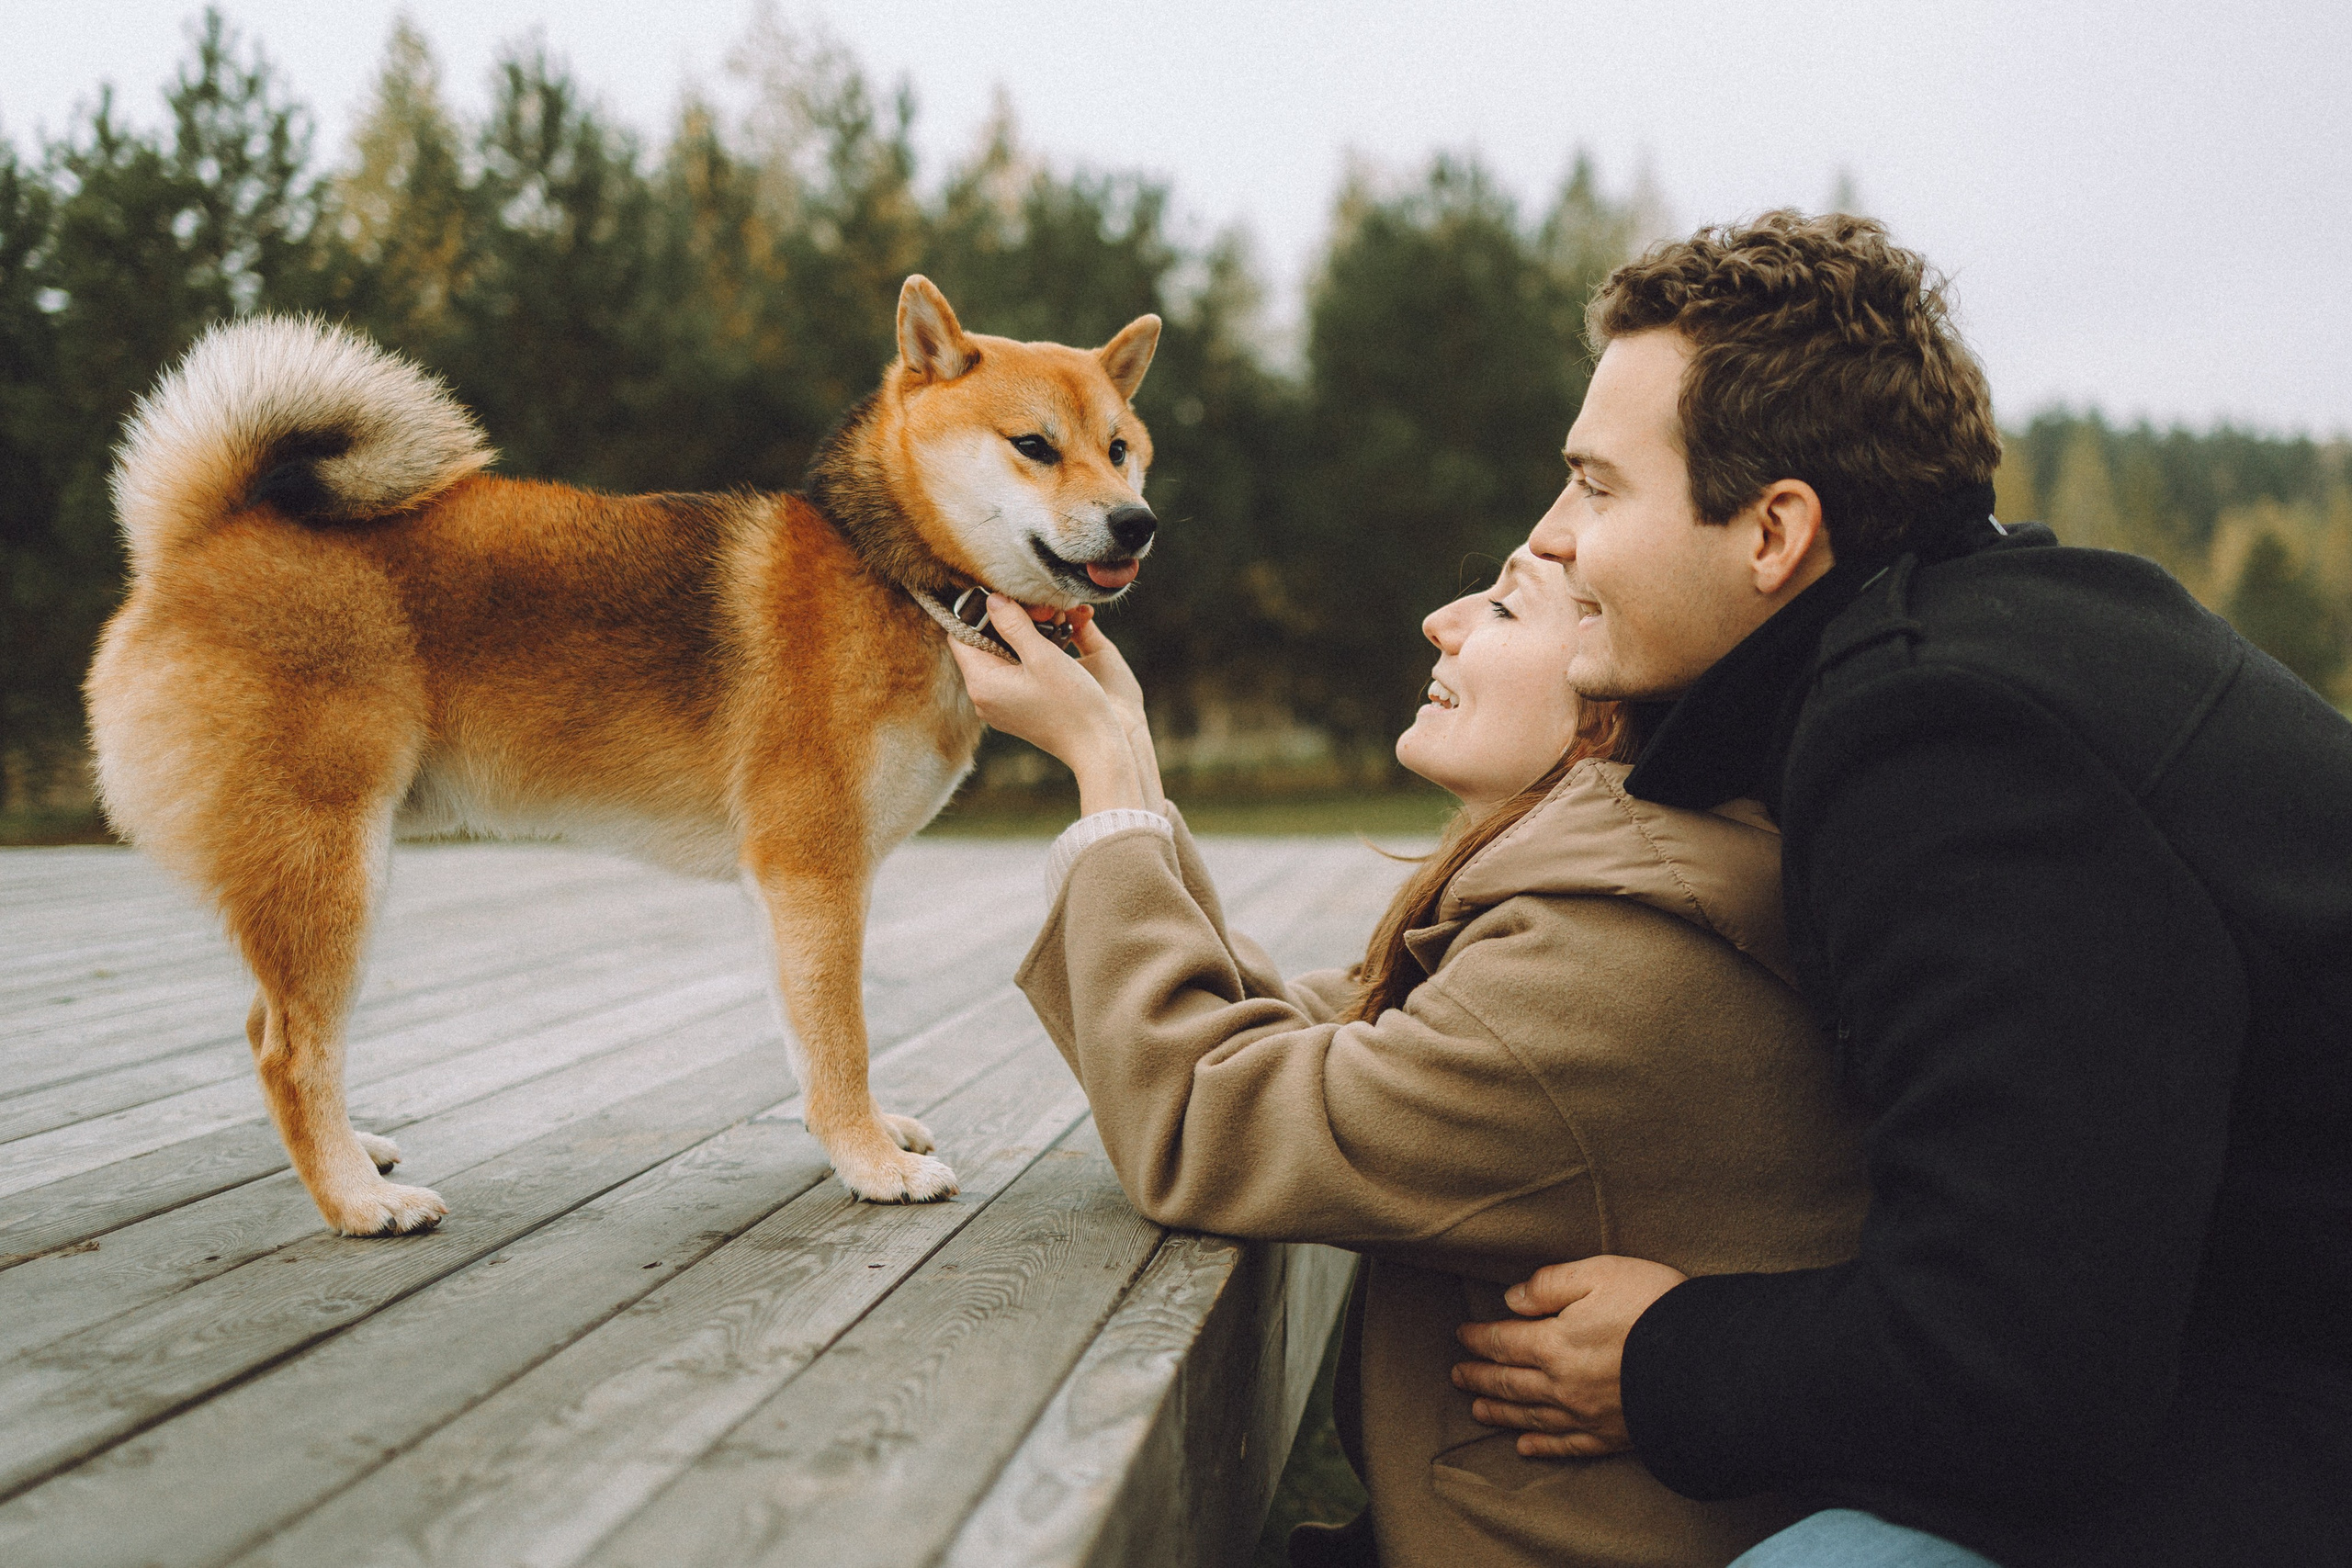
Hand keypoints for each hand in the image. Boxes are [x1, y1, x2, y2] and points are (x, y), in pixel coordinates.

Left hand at [947, 595, 1152, 812]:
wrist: (1095, 748)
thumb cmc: (1073, 704)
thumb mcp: (1043, 656)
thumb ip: (1013, 624)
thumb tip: (992, 599)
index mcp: (982, 683)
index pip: (959, 635)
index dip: (977, 612)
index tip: (1005, 598)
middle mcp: (983, 697)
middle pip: (979, 645)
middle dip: (1005, 622)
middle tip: (1037, 610)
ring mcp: (999, 706)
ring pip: (998, 658)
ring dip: (1019, 637)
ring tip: (1050, 624)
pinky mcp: (1015, 710)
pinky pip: (1011, 674)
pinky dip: (1026, 656)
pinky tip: (1052, 647)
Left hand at [1451, 1255, 1686, 1457]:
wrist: (1708, 1364)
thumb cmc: (1655, 1308)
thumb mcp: (1600, 1273)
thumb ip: (1551, 1284)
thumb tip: (1513, 1300)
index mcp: (1555, 1342)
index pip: (1503, 1342)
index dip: (1479, 1338)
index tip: (1462, 1334)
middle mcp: (1562, 1385)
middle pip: (1509, 1382)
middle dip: (1479, 1377)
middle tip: (1456, 1375)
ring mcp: (1586, 1415)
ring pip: (1530, 1416)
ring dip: (1500, 1412)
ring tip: (1477, 1409)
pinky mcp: (1612, 1436)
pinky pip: (1566, 1446)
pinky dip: (1542, 1446)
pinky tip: (1524, 1447)